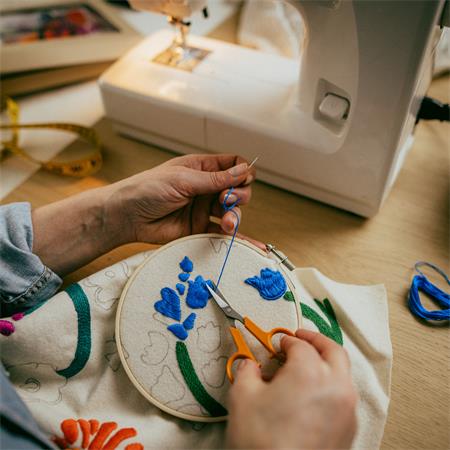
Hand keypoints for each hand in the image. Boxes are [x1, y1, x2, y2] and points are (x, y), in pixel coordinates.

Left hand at [105, 154, 254, 243]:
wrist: (127, 217)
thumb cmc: (147, 189)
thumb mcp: (183, 179)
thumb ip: (215, 179)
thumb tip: (244, 170)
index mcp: (201, 168)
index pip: (232, 165)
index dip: (242, 171)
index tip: (243, 179)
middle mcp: (205, 188)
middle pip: (237, 189)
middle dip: (239, 195)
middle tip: (227, 200)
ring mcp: (202, 209)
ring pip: (231, 211)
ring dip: (234, 216)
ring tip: (227, 222)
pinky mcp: (198, 228)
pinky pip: (220, 232)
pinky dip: (233, 236)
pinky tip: (244, 241)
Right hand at [226, 329, 356, 449]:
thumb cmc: (262, 443)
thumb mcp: (243, 397)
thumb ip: (247, 370)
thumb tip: (250, 366)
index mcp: (310, 372)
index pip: (300, 345)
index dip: (285, 341)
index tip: (277, 344)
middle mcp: (335, 387)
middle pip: (333, 351)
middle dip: (316, 340)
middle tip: (301, 339)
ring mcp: (346, 410)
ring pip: (342, 374)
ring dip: (326, 363)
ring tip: (304, 369)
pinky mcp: (349, 430)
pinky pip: (343, 397)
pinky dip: (330, 387)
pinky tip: (310, 397)